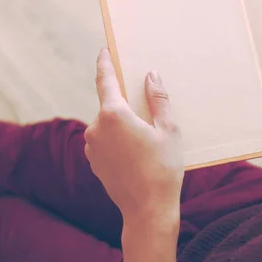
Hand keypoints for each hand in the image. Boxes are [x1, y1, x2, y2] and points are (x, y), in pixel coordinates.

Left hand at [85, 49, 183, 224]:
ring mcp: (92, 146)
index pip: (104, 79)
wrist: (148, 211)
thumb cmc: (163, 169)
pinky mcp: (94, 161)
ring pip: (108, 125)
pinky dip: (118, 140)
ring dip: (122, 124)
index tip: (103, 50)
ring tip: (146, 139)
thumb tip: (151, 75)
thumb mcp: (169, 130)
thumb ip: (158, 99)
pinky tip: (137, 153)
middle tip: (146, 111)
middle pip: (110, 105)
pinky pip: (105, 141)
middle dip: (125, 103)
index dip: (104, 63)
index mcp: (113, 115)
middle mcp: (96, 128)